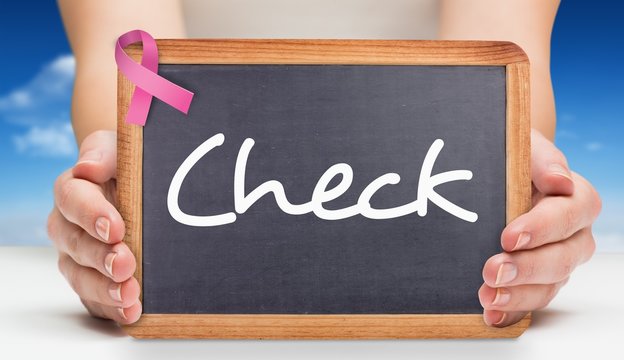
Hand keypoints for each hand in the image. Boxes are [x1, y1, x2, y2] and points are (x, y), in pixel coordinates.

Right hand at [47, 130, 140, 323]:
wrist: (142, 187)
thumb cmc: (129, 165)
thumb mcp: (119, 148)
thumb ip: (104, 153)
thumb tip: (87, 167)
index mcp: (73, 190)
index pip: (71, 199)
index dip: (91, 215)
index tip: (115, 228)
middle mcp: (69, 226)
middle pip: (75, 244)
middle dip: (100, 258)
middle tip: (125, 265)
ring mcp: (79, 256)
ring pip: (80, 276)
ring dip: (104, 289)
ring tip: (130, 295)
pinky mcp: (93, 279)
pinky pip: (95, 299)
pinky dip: (111, 309)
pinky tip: (131, 312)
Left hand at [479, 129, 600, 326]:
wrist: (498, 177)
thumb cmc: (513, 159)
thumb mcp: (524, 148)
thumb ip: (541, 159)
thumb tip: (560, 180)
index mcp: (576, 200)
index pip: (569, 215)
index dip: (541, 228)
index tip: (508, 236)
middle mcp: (573, 235)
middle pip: (562, 258)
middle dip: (526, 268)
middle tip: (492, 271)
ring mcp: (557, 261)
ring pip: (549, 286)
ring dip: (517, 295)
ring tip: (487, 296)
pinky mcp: (537, 281)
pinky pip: (530, 301)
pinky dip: (511, 311)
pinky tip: (491, 314)